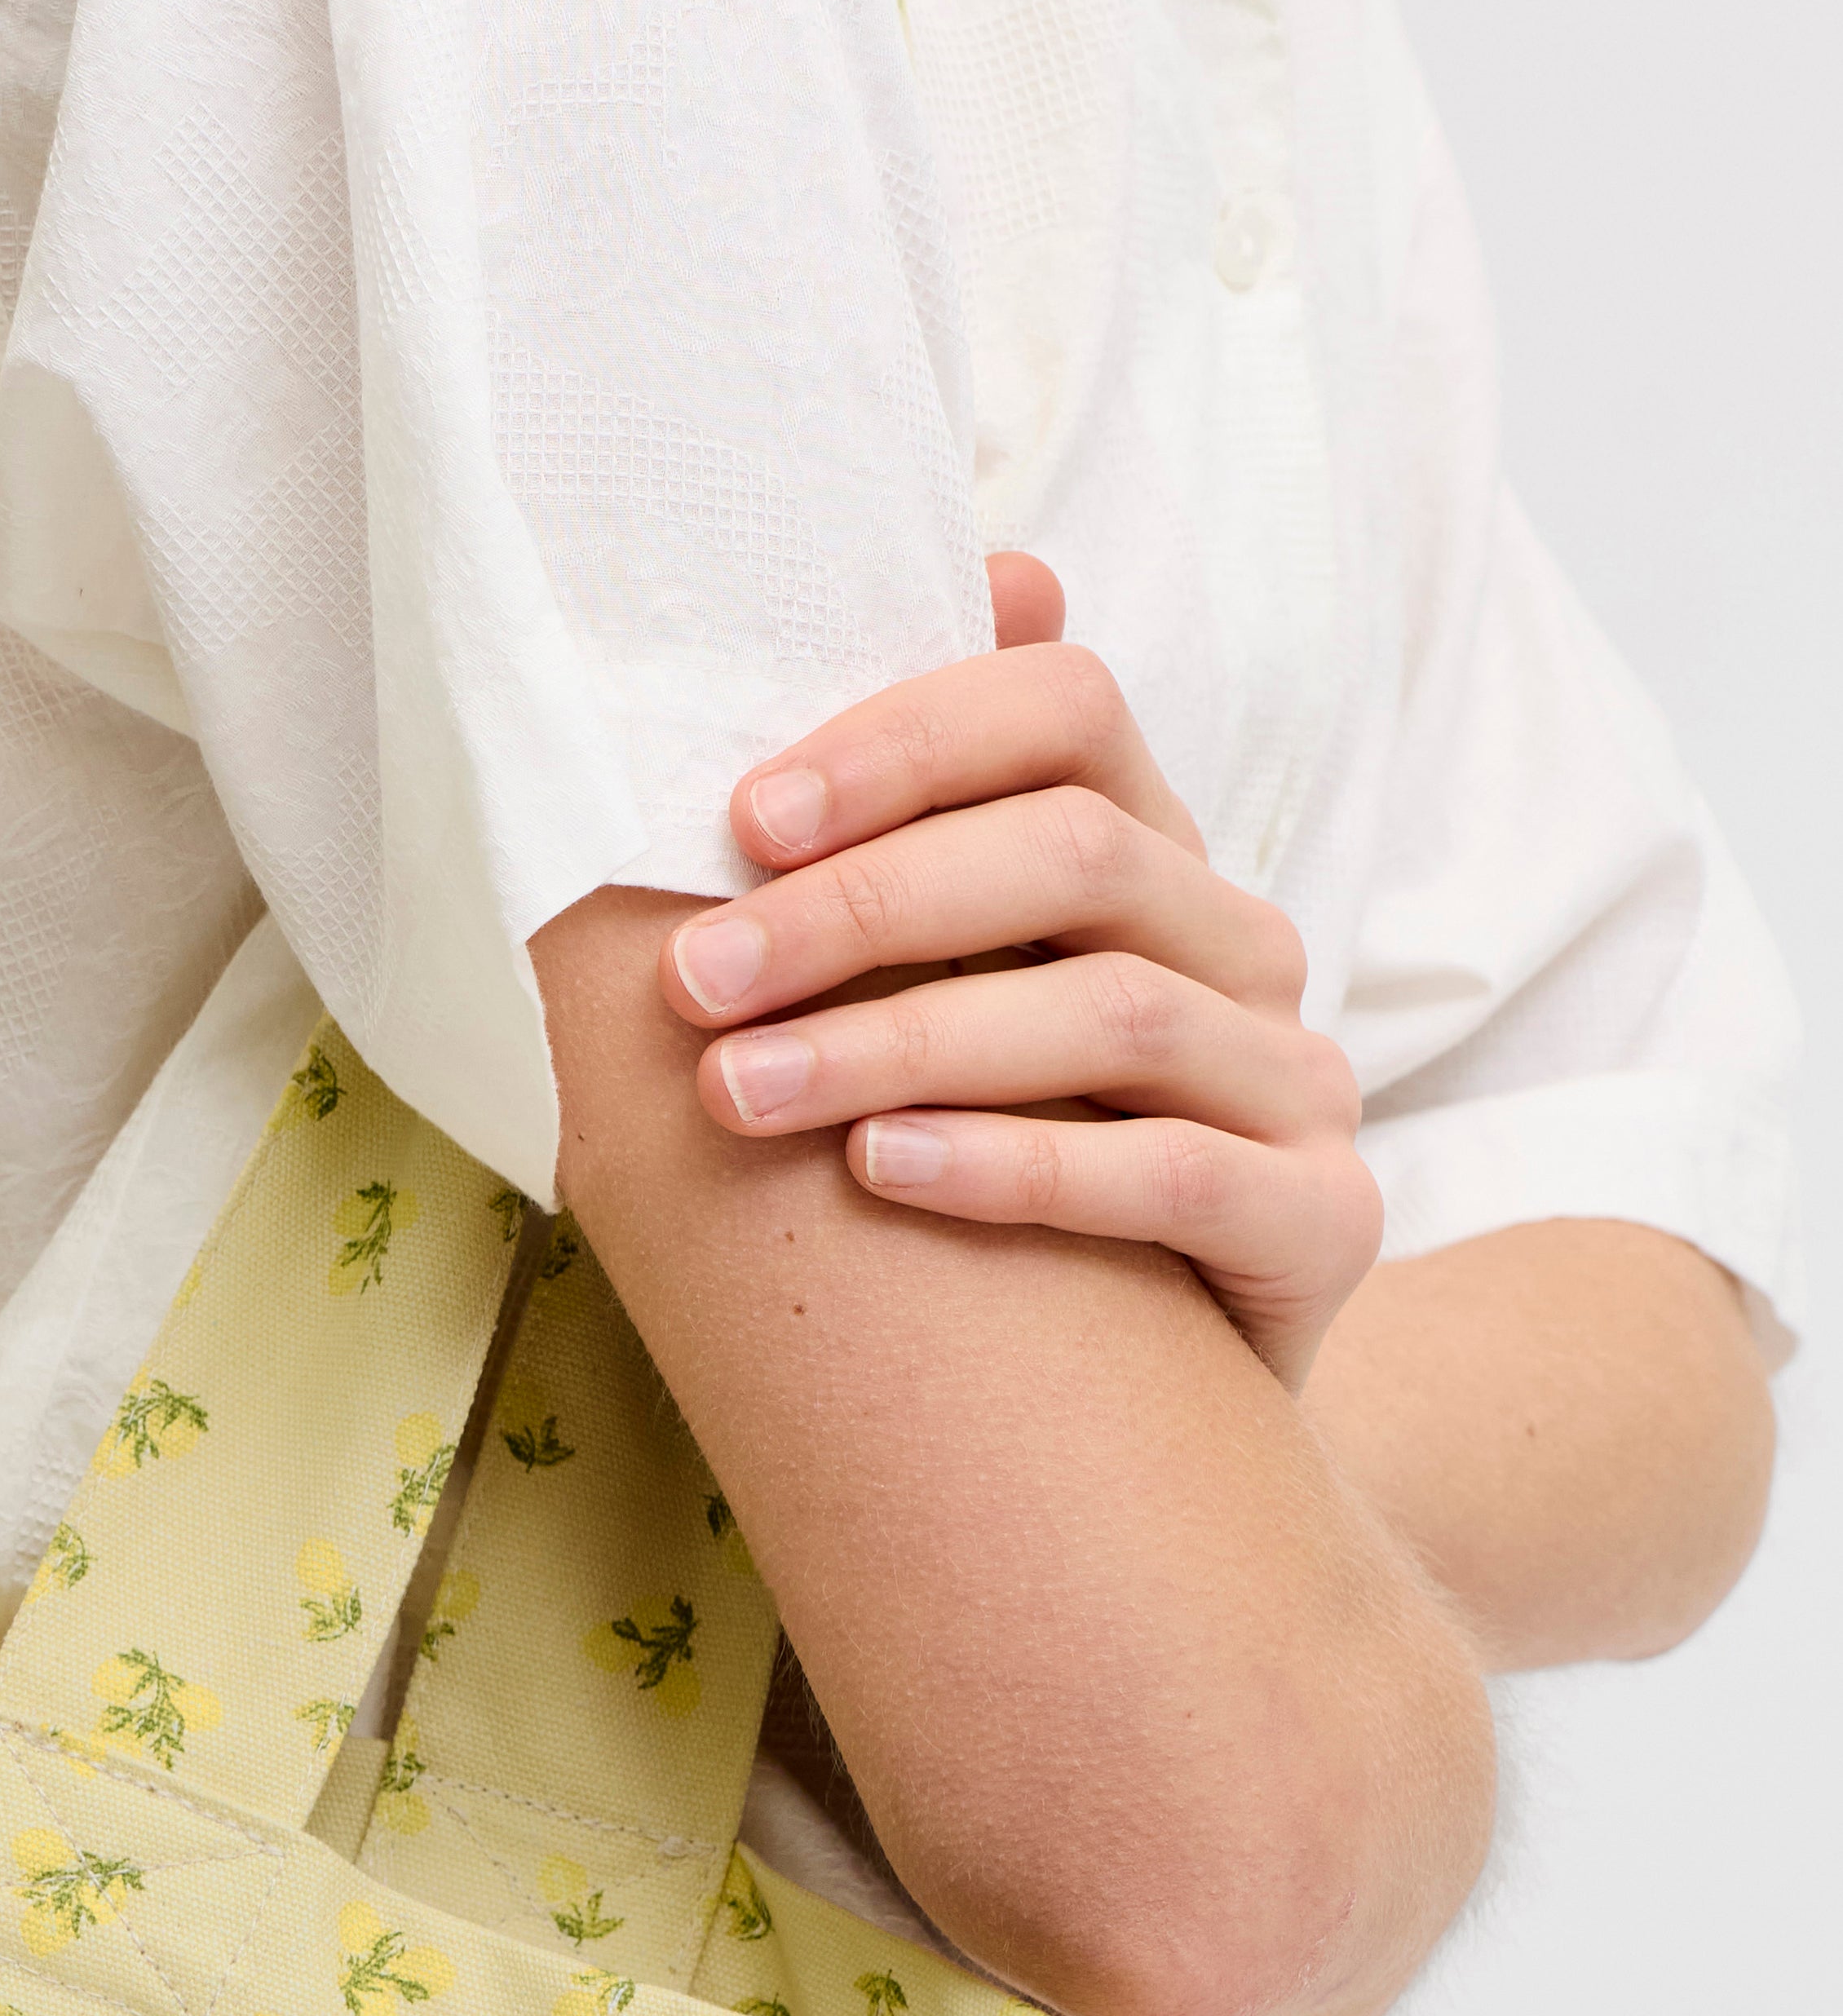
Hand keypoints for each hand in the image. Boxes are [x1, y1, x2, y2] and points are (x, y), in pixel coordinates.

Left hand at [656, 558, 1382, 1390]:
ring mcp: (1295, 1080)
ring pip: (1113, 1015)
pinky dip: (1014, 1168)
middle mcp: (1239, 945)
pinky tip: (876, 1172)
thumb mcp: (946, 997)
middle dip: (863, 908)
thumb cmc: (1003, 1161)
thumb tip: (906, 623)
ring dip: (904, 1044)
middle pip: (1076, 854)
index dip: (908, 742)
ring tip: (740, 1090)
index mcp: (1150, 855)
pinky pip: (1173, 1175)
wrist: (1137, 1392)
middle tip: (694, 979)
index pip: (1064, 710)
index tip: (742, 822)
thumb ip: (894, 852)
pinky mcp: (1322, 1220)